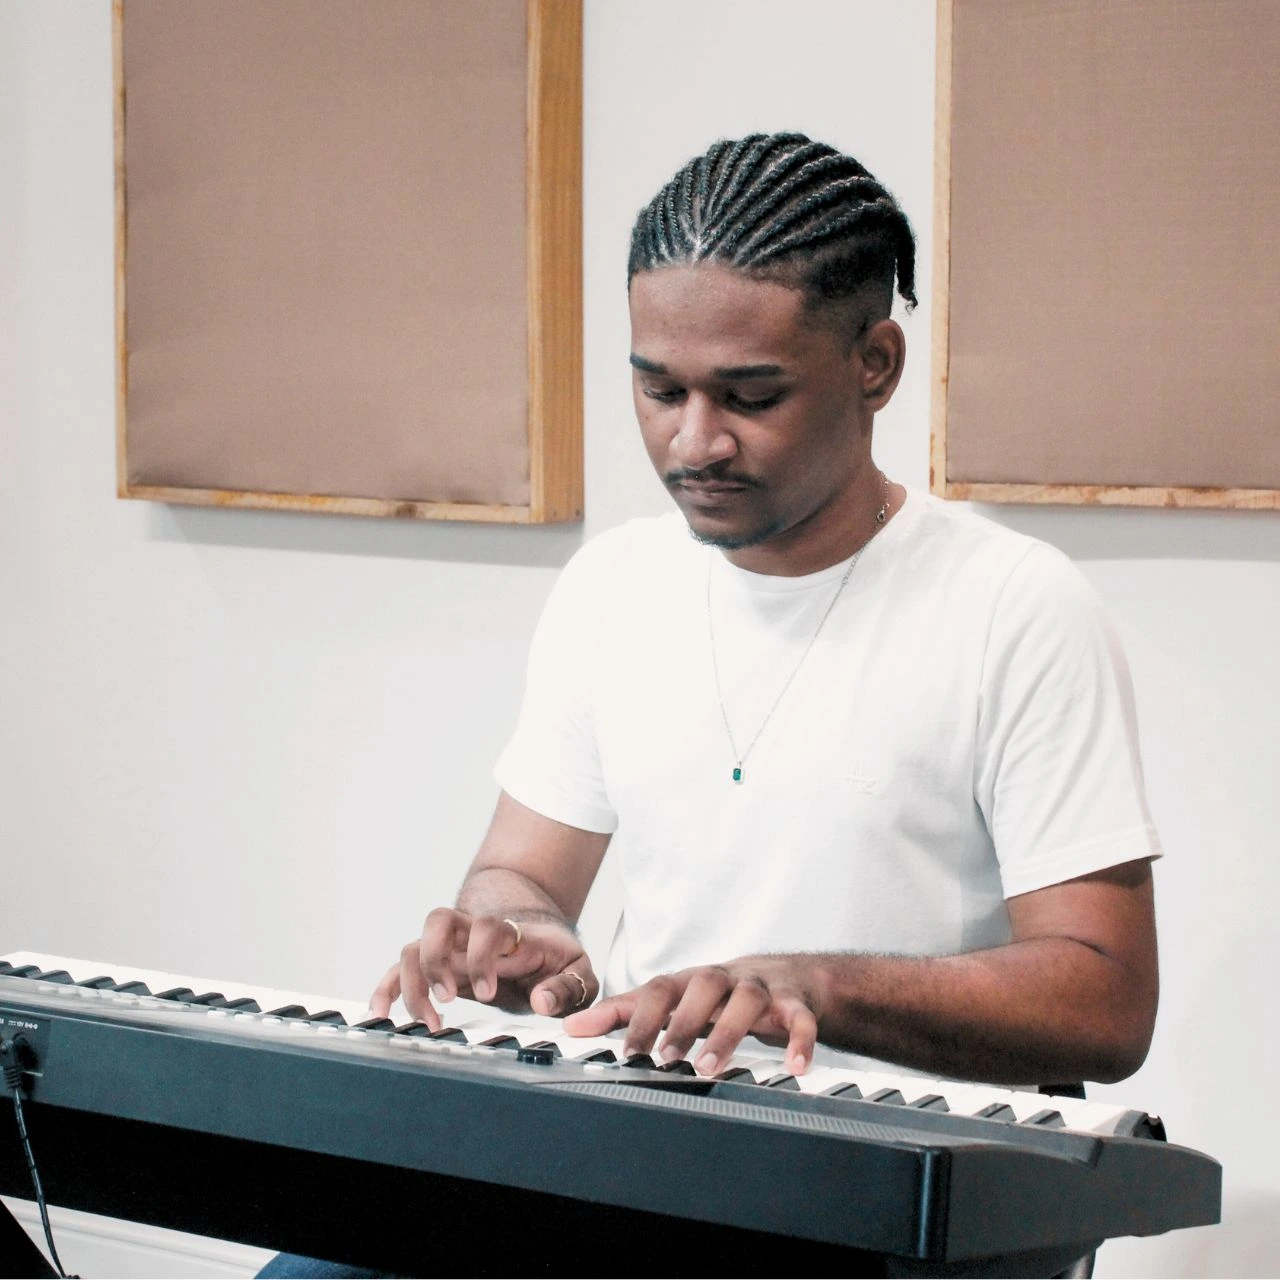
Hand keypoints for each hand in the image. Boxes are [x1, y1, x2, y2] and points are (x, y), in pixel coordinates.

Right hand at [370, 908, 597, 1028]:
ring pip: (414, 945)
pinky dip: (387, 988)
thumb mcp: (577, 971)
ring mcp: (450, 949)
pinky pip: (401, 969)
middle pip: (439, 921)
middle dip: (435, 960)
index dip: (482, 957)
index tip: (489, 994)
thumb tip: (543, 1002)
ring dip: (412, 982)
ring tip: (428, 1020)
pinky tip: (381, 1013)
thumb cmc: (556, 959)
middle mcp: (473, 934)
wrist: (538, 942)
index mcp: (510, 933)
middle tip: (449, 999)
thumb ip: (567, 987)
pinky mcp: (436, 966)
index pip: (489, 927)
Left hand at [563, 957, 822, 1076]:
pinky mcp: (796, 1002)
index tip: (627, 1052)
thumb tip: (571, 1025)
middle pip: (702, 986)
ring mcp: (761, 987)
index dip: (643, 1016)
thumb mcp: (674, 999)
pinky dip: (799, 1040)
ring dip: (729, 1031)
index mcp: (690, 980)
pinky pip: (801, 1018)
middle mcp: (723, 978)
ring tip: (712, 1067)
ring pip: (747, 998)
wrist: (790, 976)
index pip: (661, 988)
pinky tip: (795, 1066)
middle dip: (684, 1022)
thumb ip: (626, 1012)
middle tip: (666, 1059)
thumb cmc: (720, 994)